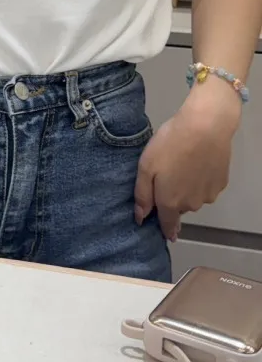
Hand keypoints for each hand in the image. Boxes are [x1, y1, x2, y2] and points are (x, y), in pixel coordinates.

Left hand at [134, 81, 239, 241]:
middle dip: (172, 198)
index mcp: (170, 202)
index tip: (167, 234)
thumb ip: (142, 195)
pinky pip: (206, 187)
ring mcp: (208, 195)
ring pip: (193, 197)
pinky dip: (200, 180)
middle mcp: (191, 204)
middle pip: (179, 208)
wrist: (205, 127)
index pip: (168, 224)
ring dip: (187, 189)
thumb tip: (141, 218)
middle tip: (167, 176)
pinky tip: (197, 163)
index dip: (166, 229)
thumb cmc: (170, 145)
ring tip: (182, 166)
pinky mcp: (221, 183)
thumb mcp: (146, 167)